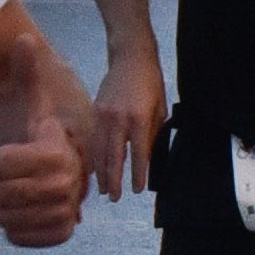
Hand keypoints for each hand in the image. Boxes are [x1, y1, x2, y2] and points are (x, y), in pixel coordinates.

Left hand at [0, 31, 84, 248]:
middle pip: (0, 193)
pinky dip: (12, 230)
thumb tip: (24, 39)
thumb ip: (27, 72)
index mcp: (58, 152)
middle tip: (5, 180)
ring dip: (1, 208)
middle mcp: (69, 184)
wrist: (57, 168)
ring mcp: (66, 211)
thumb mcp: (32, 101)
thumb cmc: (39, 132)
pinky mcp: (61, 233)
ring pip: (6, 219)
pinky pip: (20, 239)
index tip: (7, 156)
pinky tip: (18, 217)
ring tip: (12, 197)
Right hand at [92, 53, 164, 197]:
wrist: (130, 57)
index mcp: (139, 118)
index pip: (138, 153)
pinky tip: (95, 169)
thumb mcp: (160, 108)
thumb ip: (154, 133)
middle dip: (114, 180)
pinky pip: (93, 140)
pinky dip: (94, 157)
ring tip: (103, 190)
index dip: (138, 173)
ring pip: (100, 151)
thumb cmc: (150, 82)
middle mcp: (119, 119)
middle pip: (114, 157)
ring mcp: (104, 115)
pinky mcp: (95, 111)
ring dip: (101, 172)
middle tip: (115, 198)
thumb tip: (149, 158)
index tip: (138, 189)